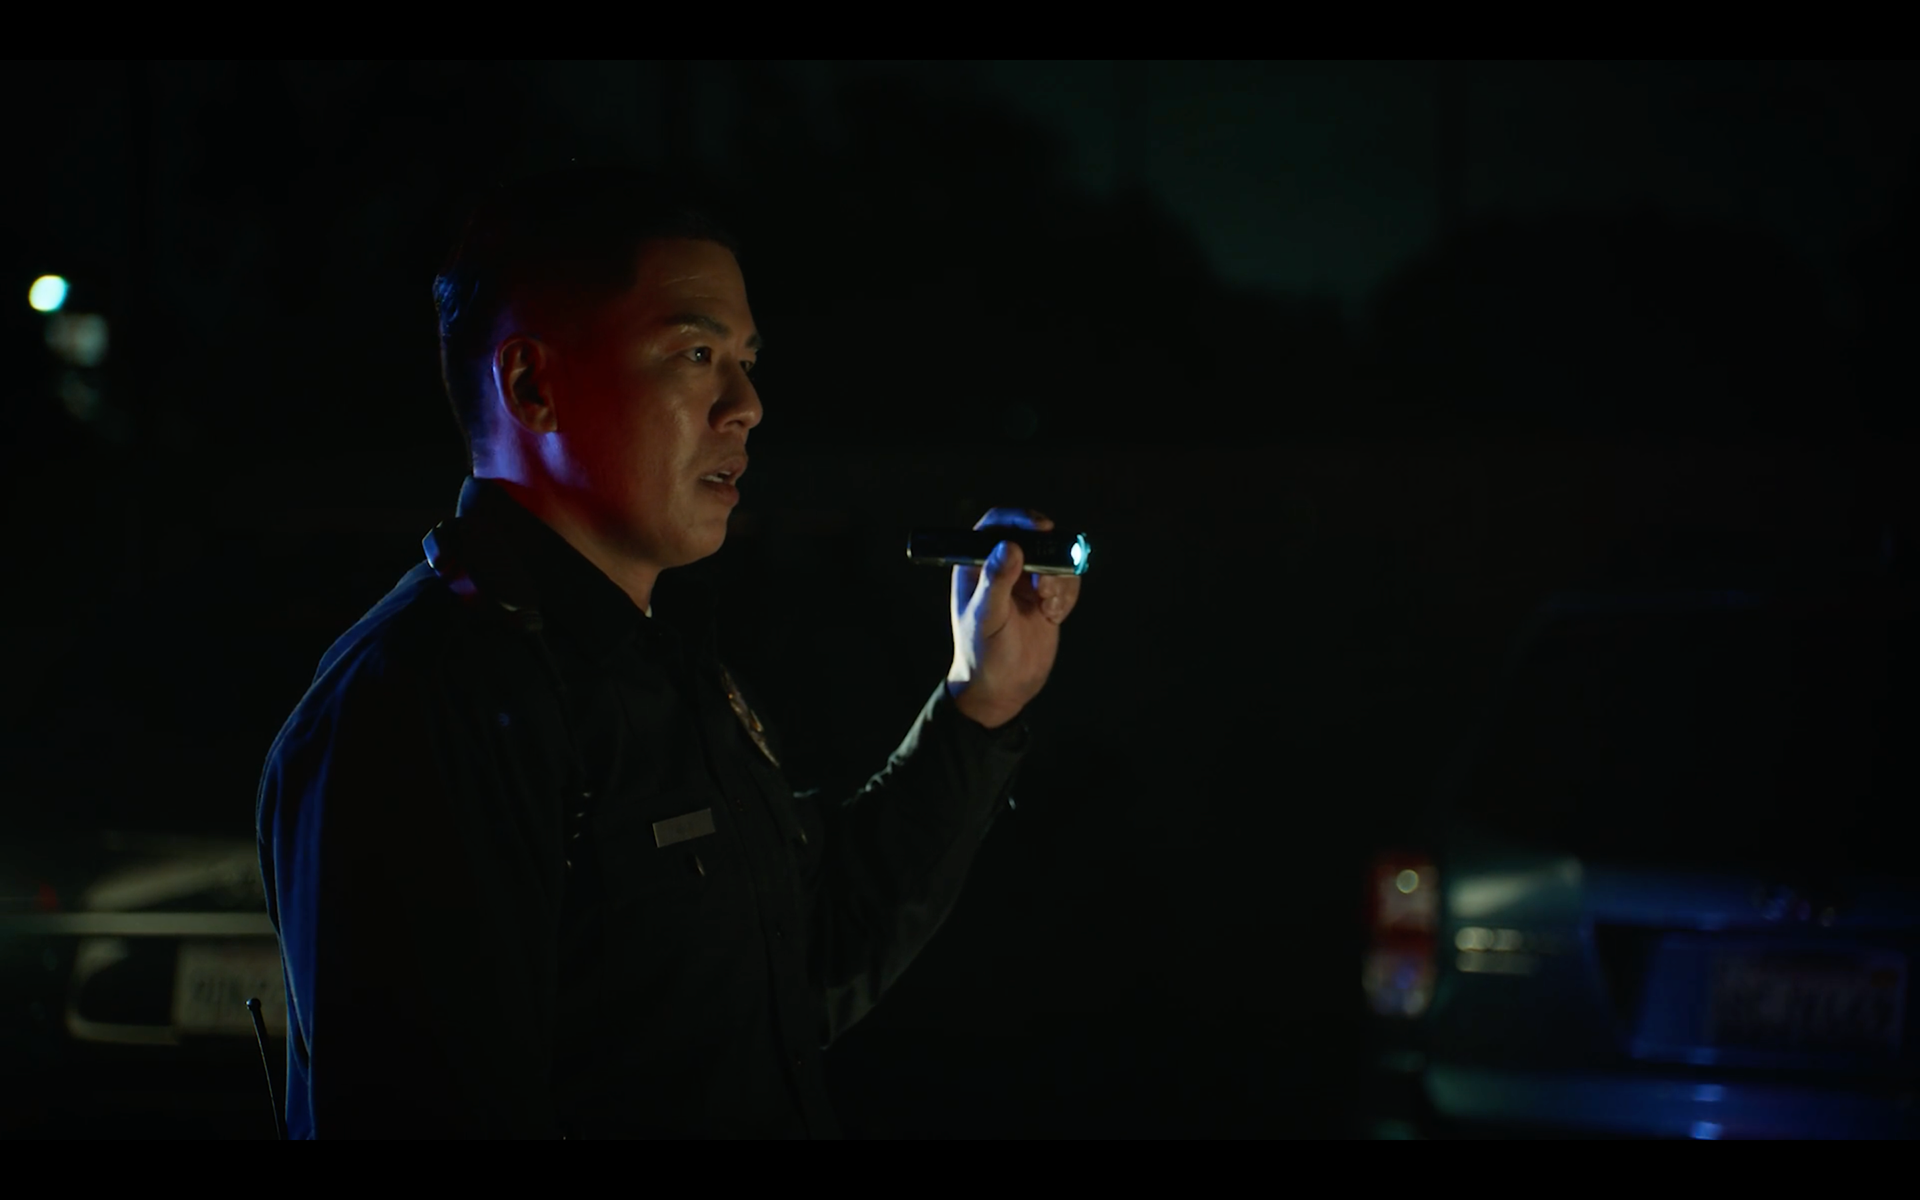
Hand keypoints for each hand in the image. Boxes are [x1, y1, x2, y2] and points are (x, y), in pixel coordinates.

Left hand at [946, 507, 1082, 728]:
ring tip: (1048, 606)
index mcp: (977, 566)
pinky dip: (1067, 596)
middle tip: (1045, 584)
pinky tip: (1054, 617)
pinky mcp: (1046, 598)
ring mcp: (1025, 582)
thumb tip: (1010, 546)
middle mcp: (1002, 568)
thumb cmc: (983, 654)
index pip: (997, 525)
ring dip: (1059, 580)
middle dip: (1048, 556)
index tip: (1041, 527)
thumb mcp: (987, 617)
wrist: (1002, 689)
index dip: (1019, 518)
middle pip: (1034, 538)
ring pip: (1055, 559)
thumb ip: (997, 581)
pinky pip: (1067, 581)